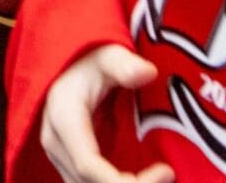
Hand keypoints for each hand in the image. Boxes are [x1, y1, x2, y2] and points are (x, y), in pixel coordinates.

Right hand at [40, 45, 172, 182]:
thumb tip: (148, 72)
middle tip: (169, 175)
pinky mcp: (70, 164)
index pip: (88, 165)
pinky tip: (146, 179)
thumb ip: (123, 63)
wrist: (70, 68)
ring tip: (162, 177)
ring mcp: (61, 156)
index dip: (124, 181)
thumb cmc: (91, 61)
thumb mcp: (107, 55)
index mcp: (63, 118)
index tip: (166, 171)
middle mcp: (56, 143)